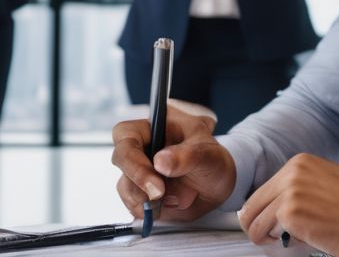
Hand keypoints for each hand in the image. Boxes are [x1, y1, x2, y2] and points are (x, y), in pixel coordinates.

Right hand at [111, 105, 234, 222]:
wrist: (217, 187)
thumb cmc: (212, 161)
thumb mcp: (208, 154)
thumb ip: (187, 156)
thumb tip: (160, 161)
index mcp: (153, 127)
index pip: (126, 133)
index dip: (132, 154)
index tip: (154, 174)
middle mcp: (141, 148)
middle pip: (121, 161)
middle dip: (139, 180)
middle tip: (160, 194)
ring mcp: (138, 173)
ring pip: (126, 187)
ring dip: (149, 198)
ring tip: (178, 197)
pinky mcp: (140, 194)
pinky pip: (134, 206)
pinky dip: (152, 210)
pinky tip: (170, 204)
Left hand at [238, 154, 338, 256]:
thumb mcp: (326, 184)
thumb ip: (299, 190)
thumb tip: (273, 210)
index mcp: (299, 163)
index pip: (261, 193)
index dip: (264, 215)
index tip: (273, 228)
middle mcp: (291, 172)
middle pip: (250, 208)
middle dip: (259, 228)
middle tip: (277, 241)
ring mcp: (289, 192)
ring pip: (255, 225)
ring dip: (272, 239)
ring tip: (296, 242)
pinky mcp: (290, 214)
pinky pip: (271, 237)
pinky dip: (283, 247)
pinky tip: (307, 243)